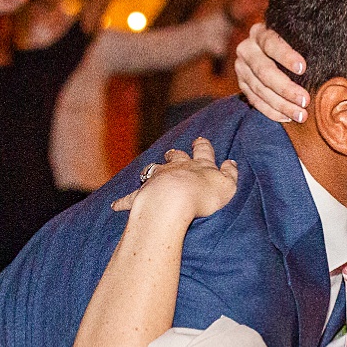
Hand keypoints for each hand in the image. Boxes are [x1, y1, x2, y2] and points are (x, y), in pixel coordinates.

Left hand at [113, 137, 239, 219]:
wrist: (174, 201)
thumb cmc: (204, 196)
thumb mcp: (227, 186)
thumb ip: (230, 174)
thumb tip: (231, 162)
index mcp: (199, 166)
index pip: (203, 152)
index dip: (202, 146)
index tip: (200, 140)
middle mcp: (177, 168)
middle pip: (176, 157)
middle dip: (176, 154)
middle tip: (174, 152)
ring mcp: (158, 179)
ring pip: (154, 169)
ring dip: (154, 169)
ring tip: (150, 170)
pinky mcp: (142, 194)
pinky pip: (130, 197)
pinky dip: (123, 201)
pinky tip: (115, 205)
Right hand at [235, 22, 308, 121]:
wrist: (273, 49)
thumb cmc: (296, 43)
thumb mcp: (298, 37)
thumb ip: (307, 44)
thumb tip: (330, 56)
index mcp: (260, 32)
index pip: (271, 43)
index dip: (286, 56)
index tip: (303, 68)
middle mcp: (247, 48)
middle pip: (264, 70)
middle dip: (285, 88)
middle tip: (305, 100)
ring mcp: (242, 67)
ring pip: (260, 89)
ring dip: (281, 105)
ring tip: (300, 115)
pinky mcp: (242, 83)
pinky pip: (255, 101)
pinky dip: (271, 111)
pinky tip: (287, 117)